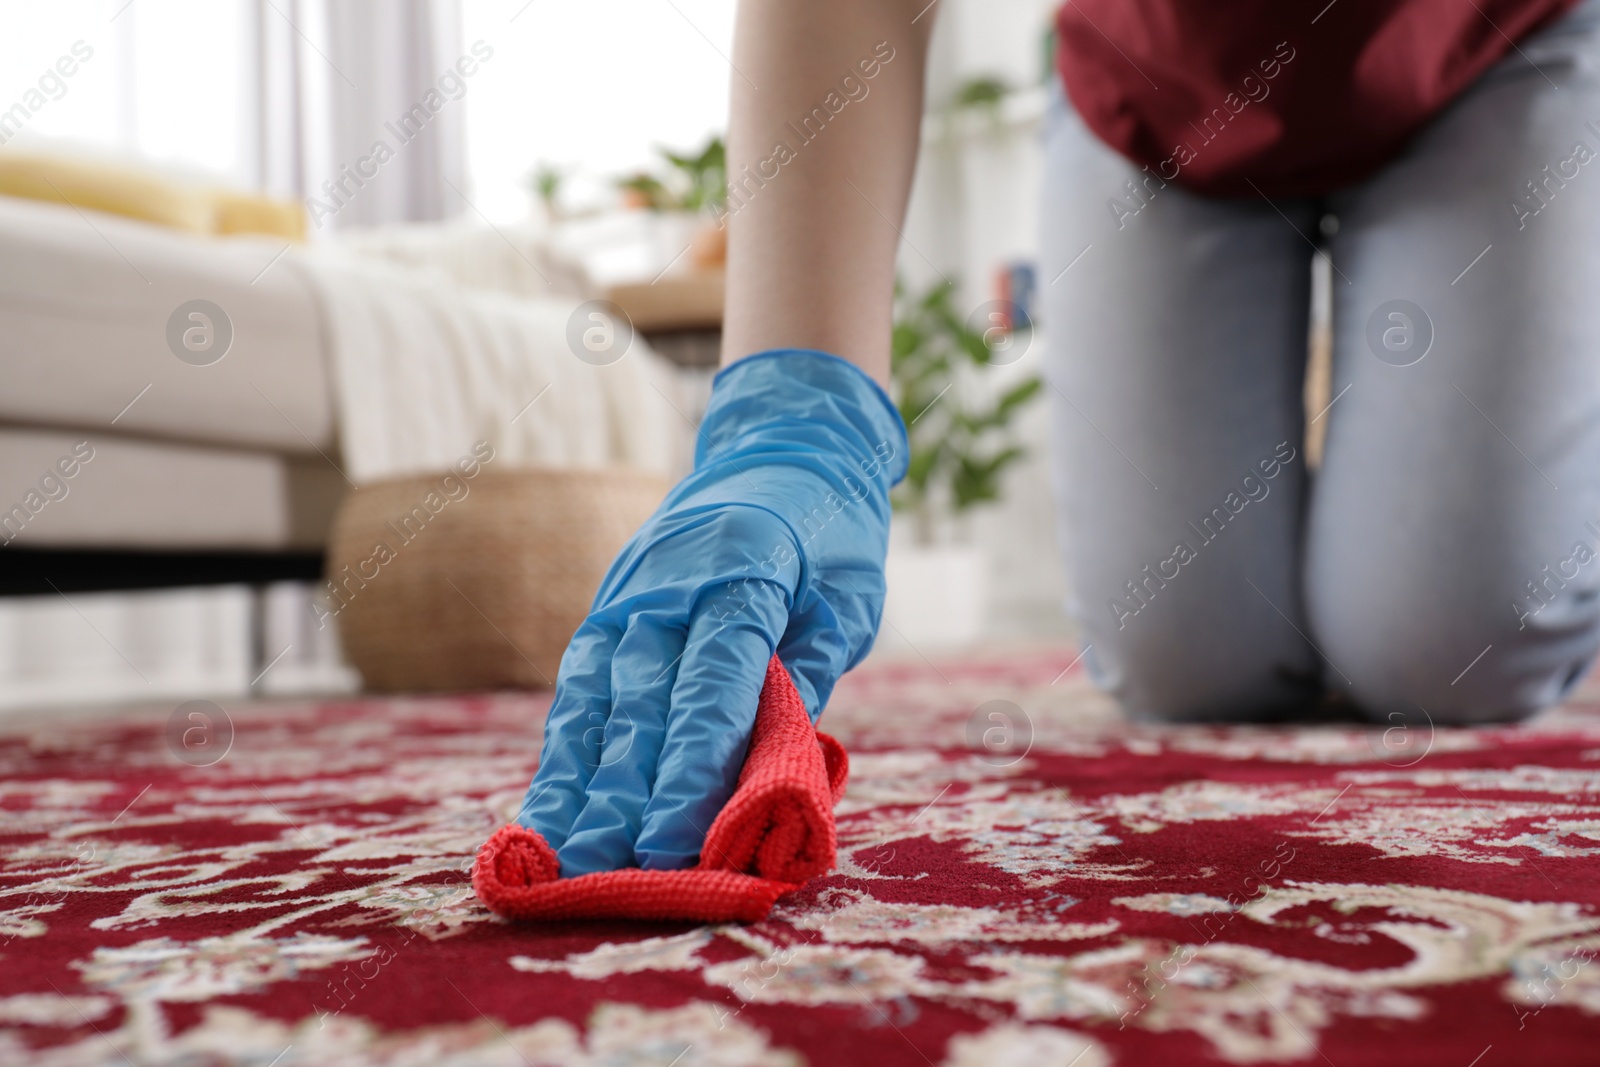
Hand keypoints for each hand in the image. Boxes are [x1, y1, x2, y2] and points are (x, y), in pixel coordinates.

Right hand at [515, 350, 905, 874]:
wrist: (782, 442)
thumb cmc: (830, 534)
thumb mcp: (848, 599)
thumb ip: (807, 678)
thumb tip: (771, 775)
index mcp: (746, 573)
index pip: (713, 684)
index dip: (690, 767)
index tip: (673, 838)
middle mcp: (673, 582)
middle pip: (642, 700)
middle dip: (623, 793)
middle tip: (604, 869)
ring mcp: (630, 590)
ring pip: (594, 696)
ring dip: (575, 781)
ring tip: (557, 854)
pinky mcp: (608, 603)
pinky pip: (580, 683)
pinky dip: (565, 746)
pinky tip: (550, 803)